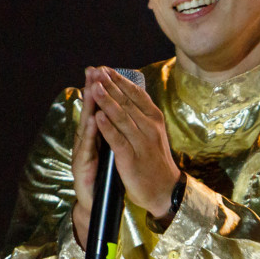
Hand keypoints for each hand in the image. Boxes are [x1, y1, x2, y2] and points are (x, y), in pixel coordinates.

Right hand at [69, 68, 101, 249]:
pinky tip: (93, 121)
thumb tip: (116, 113)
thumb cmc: (104, 176)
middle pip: (90, 112)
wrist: (96, 204)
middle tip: (93, 70)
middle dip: (92, 91)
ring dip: (89, 107)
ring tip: (92, 88)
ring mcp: (82, 154)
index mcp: (96, 136)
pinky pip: (87, 148)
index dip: (100, 90)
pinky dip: (90, 134)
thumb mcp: (110, 150)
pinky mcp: (82, 168)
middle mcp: (87, 142)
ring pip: (86, 126)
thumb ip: (110, 132)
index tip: (102, 69)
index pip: (99, 109)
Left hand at [86, 66, 181, 219]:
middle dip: (110, 85)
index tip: (105, 69)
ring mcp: (141, 143)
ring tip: (94, 87)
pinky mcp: (132, 159)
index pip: (136, 94)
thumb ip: (141, 114)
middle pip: (127, 102)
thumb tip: (128, 94)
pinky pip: (119, 140)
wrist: (165, 189)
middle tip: (96, 71)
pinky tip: (98, 117)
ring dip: (107, 101)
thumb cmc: (155, 159)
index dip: (119, 80)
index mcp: (154, 119)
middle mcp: (150, 127)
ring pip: (122, 118)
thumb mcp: (153, 132)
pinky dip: (108, 128)